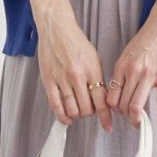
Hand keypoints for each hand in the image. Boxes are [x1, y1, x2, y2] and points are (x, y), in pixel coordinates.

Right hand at [35, 7, 114, 130]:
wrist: (57, 29)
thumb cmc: (76, 43)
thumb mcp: (94, 59)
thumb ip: (98, 79)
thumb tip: (102, 100)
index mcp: (92, 70)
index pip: (102, 100)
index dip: (105, 116)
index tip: (108, 126)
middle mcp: (78, 76)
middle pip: (87, 109)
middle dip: (90, 114)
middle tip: (89, 110)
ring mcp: (62, 79)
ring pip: (72, 110)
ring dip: (77, 115)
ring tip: (78, 110)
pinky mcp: (49, 81)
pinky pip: (56, 105)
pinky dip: (62, 116)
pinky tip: (66, 118)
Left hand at [105, 5, 156, 126]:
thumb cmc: (147, 37)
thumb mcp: (128, 53)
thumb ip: (124, 70)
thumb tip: (122, 88)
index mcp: (121, 66)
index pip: (112, 96)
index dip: (114, 108)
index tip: (119, 111)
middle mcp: (133, 72)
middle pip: (123, 104)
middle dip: (126, 116)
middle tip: (130, 119)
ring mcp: (149, 75)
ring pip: (137, 105)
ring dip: (137, 119)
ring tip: (140, 123)